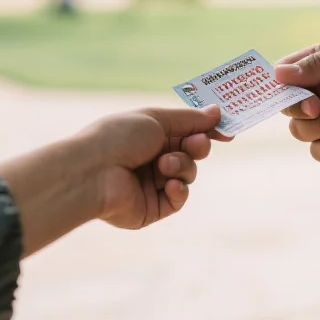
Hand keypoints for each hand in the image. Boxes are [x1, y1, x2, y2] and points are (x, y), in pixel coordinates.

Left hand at [0, 105, 221, 256]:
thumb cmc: (118, 138)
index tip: (225, 131)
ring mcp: (152, 184)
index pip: (185, 132)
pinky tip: (168, 184)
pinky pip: (179, 198)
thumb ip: (190, 119)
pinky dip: (179, 190)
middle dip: (197, 147)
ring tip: (164, 164)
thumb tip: (218, 112)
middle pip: (191, 152)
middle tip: (195, 144)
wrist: (93, 172)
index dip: (205, 131)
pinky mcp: (152, 208)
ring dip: (183, 166)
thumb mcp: (157, 119)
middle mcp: (151, 159)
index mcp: (149, 135)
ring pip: (188, 174)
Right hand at [275, 39, 319, 162]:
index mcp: (313, 70)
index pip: (281, 79)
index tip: (287, 88)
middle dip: (299, 109)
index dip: (278, 86)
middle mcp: (315, 96)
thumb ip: (316, 65)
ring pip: (300, 132)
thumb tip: (277, 74)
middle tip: (318, 106)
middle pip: (286, 109)